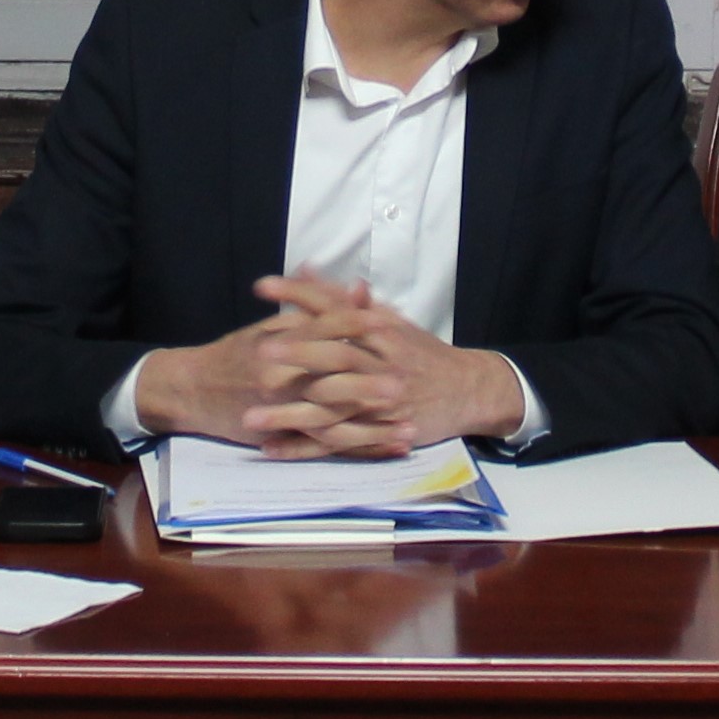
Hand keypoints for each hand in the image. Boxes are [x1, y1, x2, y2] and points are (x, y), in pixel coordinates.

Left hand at [239, 277, 527, 456]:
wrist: (467, 391)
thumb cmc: (422, 353)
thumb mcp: (393, 321)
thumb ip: (348, 300)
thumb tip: (309, 269)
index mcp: (382, 331)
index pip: (336, 308)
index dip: (300, 296)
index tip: (262, 286)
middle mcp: (383, 364)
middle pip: (338, 356)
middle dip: (298, 354)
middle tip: (259, 352)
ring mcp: (382, 401)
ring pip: (334, 406)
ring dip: (291, 414)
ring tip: (251, 416)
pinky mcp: (380, 432)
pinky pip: (338, 443)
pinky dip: (304, 447)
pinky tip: (272, 449)